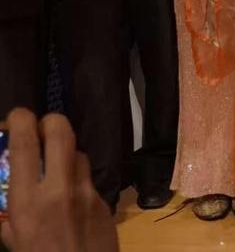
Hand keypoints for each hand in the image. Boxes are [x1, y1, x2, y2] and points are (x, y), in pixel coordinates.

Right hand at [0, 109, 119, 251]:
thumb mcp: (14, 243)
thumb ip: (8, 221)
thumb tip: (5, 207)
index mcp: (28, 201)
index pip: (26, 144)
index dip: (21, 119)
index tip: (17, 114)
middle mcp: (60, 189)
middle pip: (62, 133)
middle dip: (51, 121)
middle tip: (42, 124)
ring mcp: (87, 194)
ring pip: (80, 154)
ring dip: (67, 152)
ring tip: (54, 163)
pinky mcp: (105, 203)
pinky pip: (90, 179)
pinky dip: (78, 178)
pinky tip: (71, 194)